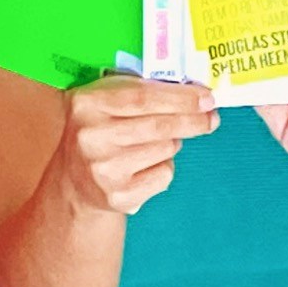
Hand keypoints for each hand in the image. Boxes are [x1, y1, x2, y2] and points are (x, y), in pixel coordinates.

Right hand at [51, 78, 217, 217]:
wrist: (75, 181)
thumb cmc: (101, 130)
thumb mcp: (106, 101)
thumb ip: (142, 90)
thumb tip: (195, 94)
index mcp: (87, 104)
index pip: (143, 97)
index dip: (180, 97)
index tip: (206, 97)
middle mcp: (91, 137)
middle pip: (159, 126)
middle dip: (193, 120)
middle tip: (212, 118)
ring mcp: (104, 170)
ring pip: (166, 149)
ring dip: (173, 143)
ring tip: (157, 142)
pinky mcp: (118, 196)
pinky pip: (164, 175)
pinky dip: (165, 166)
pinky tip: (147, 165)